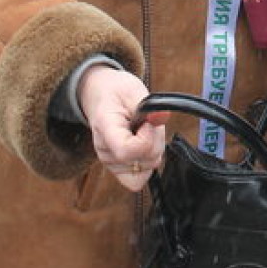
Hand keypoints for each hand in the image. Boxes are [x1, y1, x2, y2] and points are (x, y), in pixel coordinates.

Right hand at [77, 65, 166, 191]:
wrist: (102, 97)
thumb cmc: (117, 93)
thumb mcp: (134, 91)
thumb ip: (150, 106)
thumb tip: (163, 115)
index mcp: (104, 127)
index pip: (126, 150)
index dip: (147, 137)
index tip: (148, 122)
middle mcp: (104, 150)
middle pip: (143, 161)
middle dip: (155, 141)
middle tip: (147, 123)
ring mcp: (110, 162)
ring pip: (147, 167)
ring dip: (153, 149)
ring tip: (143, 131)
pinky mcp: (117, 168)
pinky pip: (140, 177)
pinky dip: (148, 160)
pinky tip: (143, 144)